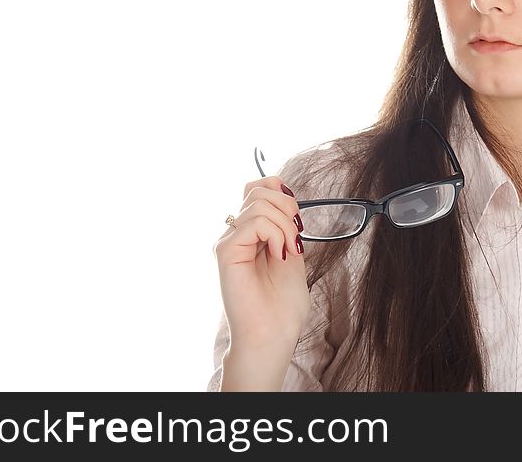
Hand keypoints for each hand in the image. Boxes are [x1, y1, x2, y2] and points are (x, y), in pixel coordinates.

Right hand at [213, 176, 310, 356]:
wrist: (273, 334)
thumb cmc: (282, 304)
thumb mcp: (292, 252)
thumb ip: (285, 225)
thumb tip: (284, 192)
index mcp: (250, 233)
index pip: (257, 188)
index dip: (280, 191)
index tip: (296, 219)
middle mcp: (235, 234)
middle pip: (258, 190)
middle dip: (287, 206)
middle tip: (295, 238)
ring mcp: (228, 241)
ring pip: (258, 202)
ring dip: (284, 224)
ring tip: (287, 251)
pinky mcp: (224, 251)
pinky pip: (254, 222)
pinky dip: (275, 233)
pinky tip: (278, 254)